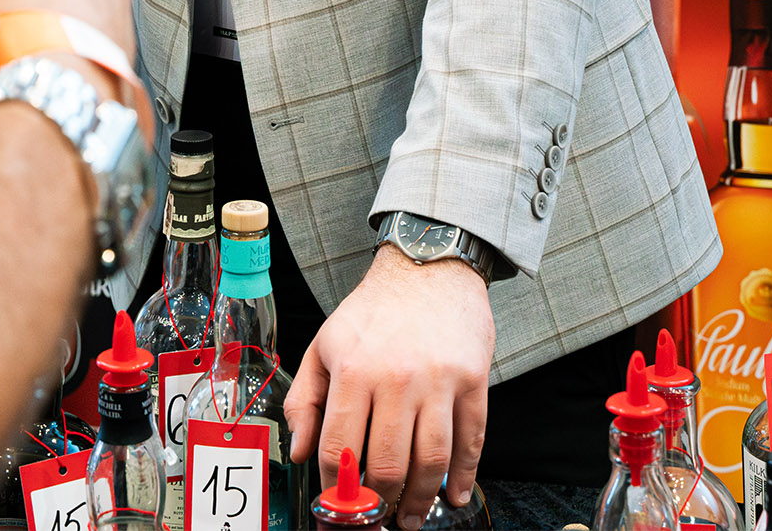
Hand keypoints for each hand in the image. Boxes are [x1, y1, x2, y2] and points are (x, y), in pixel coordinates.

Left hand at [286, 245, 493, 527]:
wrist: (428, 266)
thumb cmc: (373, 309)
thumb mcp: (324, 344)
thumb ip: (304, 400)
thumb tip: (299, 453)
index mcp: (353, 370)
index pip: (338, 448)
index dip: (334, 486)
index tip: (337, 502)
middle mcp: (395, 378)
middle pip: (388, 464)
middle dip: (380, 503)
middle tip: (378, 517)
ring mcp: (438, 380)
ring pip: (431, 460)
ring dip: (420, 500)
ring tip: (411, 518)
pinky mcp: (472, 380)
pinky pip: (471, 440)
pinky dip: (465, 476)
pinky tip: (455, 495)